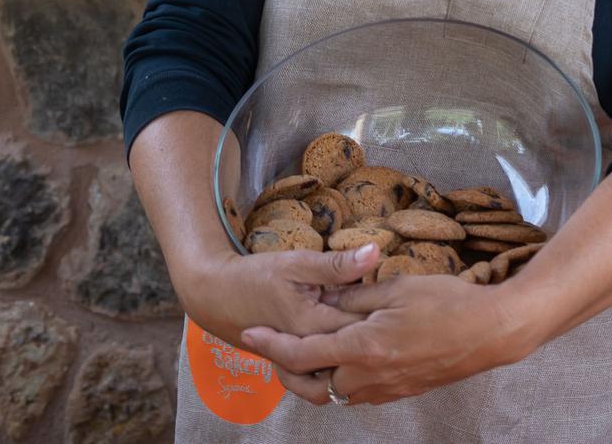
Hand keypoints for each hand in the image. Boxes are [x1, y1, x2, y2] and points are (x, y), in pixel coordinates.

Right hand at [181, 243, 377, 353]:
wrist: (213, 298)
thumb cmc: (253, 277)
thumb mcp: (295, 263)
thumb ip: (336, 264)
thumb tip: (375, 251)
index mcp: (313, 327)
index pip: (364, 325)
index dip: (385, 310)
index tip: (398, 295)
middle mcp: (309, 350)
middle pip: (356, 345)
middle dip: (376, 327)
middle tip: (392, 307)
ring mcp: (301, 360)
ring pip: (342, 357)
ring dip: (359, 339)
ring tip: (373, 319)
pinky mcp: (296, 361)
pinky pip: (326, 360)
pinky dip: (341, 346)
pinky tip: (351, 329)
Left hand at [243, 274, 522, 406]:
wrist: (490, 332)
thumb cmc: (448, 303)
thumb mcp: (398, 288)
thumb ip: (356, 294)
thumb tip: (328, 294)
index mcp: (363, 347)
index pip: (301, 353)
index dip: (271, 344)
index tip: (249, 334)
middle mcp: (368, 377)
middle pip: (310, 387)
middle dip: (285, 372)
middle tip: (274, 352)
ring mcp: (385, 389)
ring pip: (333, 394)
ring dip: (313, 377)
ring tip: (307, 353)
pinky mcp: (400, 392)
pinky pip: (358, 393)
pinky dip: (340, 379)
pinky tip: (345, 358)